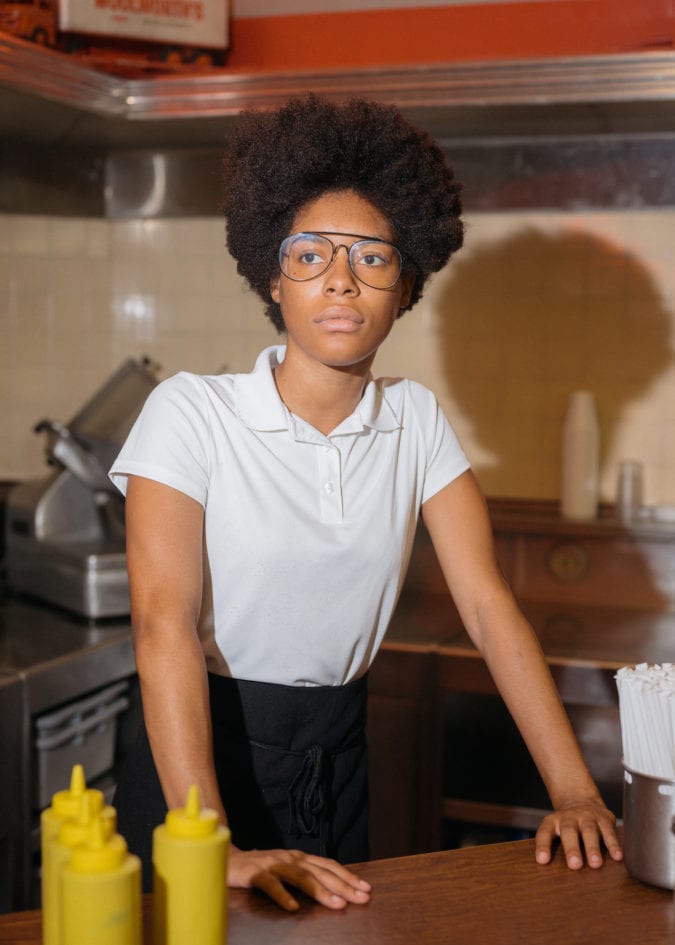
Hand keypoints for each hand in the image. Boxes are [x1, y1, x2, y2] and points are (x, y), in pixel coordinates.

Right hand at [227, 845, 371, 910]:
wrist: (227, 859)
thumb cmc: (260, 868)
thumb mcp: (286, 869)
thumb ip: (305, 876)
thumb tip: (333, 888)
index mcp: (299, 857)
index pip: (328, 865)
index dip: (348, 876)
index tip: (366, 888)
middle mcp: (289, 857)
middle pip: (320, 871)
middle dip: (343, 885)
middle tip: (361, 898)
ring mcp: (273, 863)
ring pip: (300, 877)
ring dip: (320, 891)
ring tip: (337, 905)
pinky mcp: (255, 873)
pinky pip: (271, 884)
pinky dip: (283, 895)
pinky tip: (293, 908)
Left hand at [534, 797, 622, 869]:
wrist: (581, 800)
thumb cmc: (566, 826)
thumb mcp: (555, 830)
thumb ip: (553, 848)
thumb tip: (548, 869)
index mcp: (553, 821)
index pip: (545, 832)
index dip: (543, 846)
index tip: (542, 861)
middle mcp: (569, 818)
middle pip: (569, 832)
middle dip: (572, 848)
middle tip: (574, 865)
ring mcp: (587, 816)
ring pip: (589, 831)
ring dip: (592, 847)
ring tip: (595, 863)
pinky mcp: (604, 818)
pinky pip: (609, 831)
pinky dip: (613, 844)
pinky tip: (617, 857)